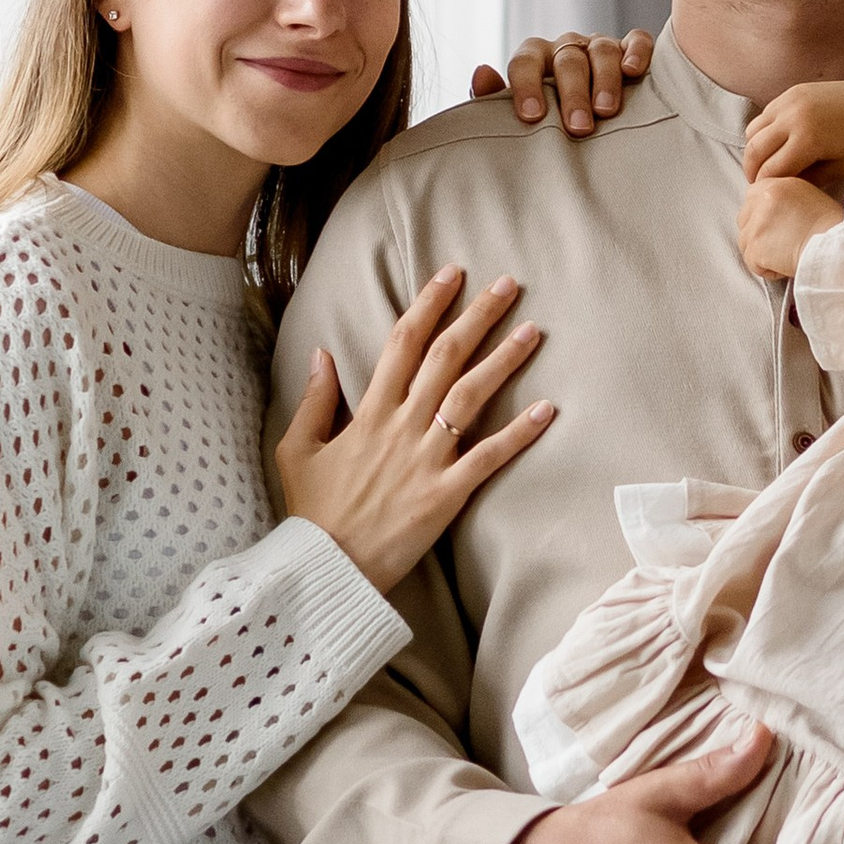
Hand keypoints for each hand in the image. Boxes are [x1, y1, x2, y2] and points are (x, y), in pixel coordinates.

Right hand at [276, 271, 553, 593]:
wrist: (326, 569)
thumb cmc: (312, 513)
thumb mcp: (297, 450)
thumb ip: (313, 400)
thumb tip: (321, 354)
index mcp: (367, 412)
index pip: (402, 343)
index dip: (429, 304)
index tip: (453, 274)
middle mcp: (400, 427)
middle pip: (445, 358)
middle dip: (477, 316)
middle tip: (508, 285)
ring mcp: (426, 459)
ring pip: (470, 397)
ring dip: (504, 361)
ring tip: (533, 330)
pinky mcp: (446, 494)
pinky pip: (488, 457)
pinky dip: (518, 433)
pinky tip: (547, 409)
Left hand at [469, 30, 655, 133]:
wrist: (584, 125)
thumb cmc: (548, 122)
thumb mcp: (518, 116)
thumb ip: (493, 99)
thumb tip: (481, 72)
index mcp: (534, 58)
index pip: (525, 62)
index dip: (527, 87)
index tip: (532, 117)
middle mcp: (566, 48)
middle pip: (568, 60)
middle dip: (573, 94)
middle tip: (578, 128)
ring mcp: (598, 47)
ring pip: (602, 50)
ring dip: (605, 79)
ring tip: (606, 110)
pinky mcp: (630, 49)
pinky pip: (637, 40)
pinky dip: (636, 52)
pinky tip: (633, 72)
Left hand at [738, 175, 843, 278]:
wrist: (837, 248)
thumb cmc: (832, 229)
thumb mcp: (809, 199)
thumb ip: (784, 201)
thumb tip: (771, 216)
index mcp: (778, 183)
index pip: (752, 197)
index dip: (761, 216)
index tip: (775, 228)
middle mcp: (764, 198)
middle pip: (744, 220)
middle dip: (758, 235)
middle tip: (782, 245)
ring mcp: (757, 222)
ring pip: (745, 243)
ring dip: (762, 254)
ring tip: (787, 256)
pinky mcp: (755, 245)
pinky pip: (751, 263)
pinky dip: (766, 269)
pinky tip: (785, 266)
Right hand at [744, 58, 843, 186]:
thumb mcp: (841, 168)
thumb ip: (809, 180)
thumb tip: (784, 188)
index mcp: (808, 140)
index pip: (771, 170)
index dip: (766, 187)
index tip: (767, 196)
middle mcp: (792, 118)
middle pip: (754, 151)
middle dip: (752, 171)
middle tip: (758, 184)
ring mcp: (788, 102)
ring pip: (753, 131)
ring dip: (754, 151)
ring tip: (764, 165)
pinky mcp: (789, 92)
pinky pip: (764, 115)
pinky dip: (762, 132)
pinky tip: (774, 144)